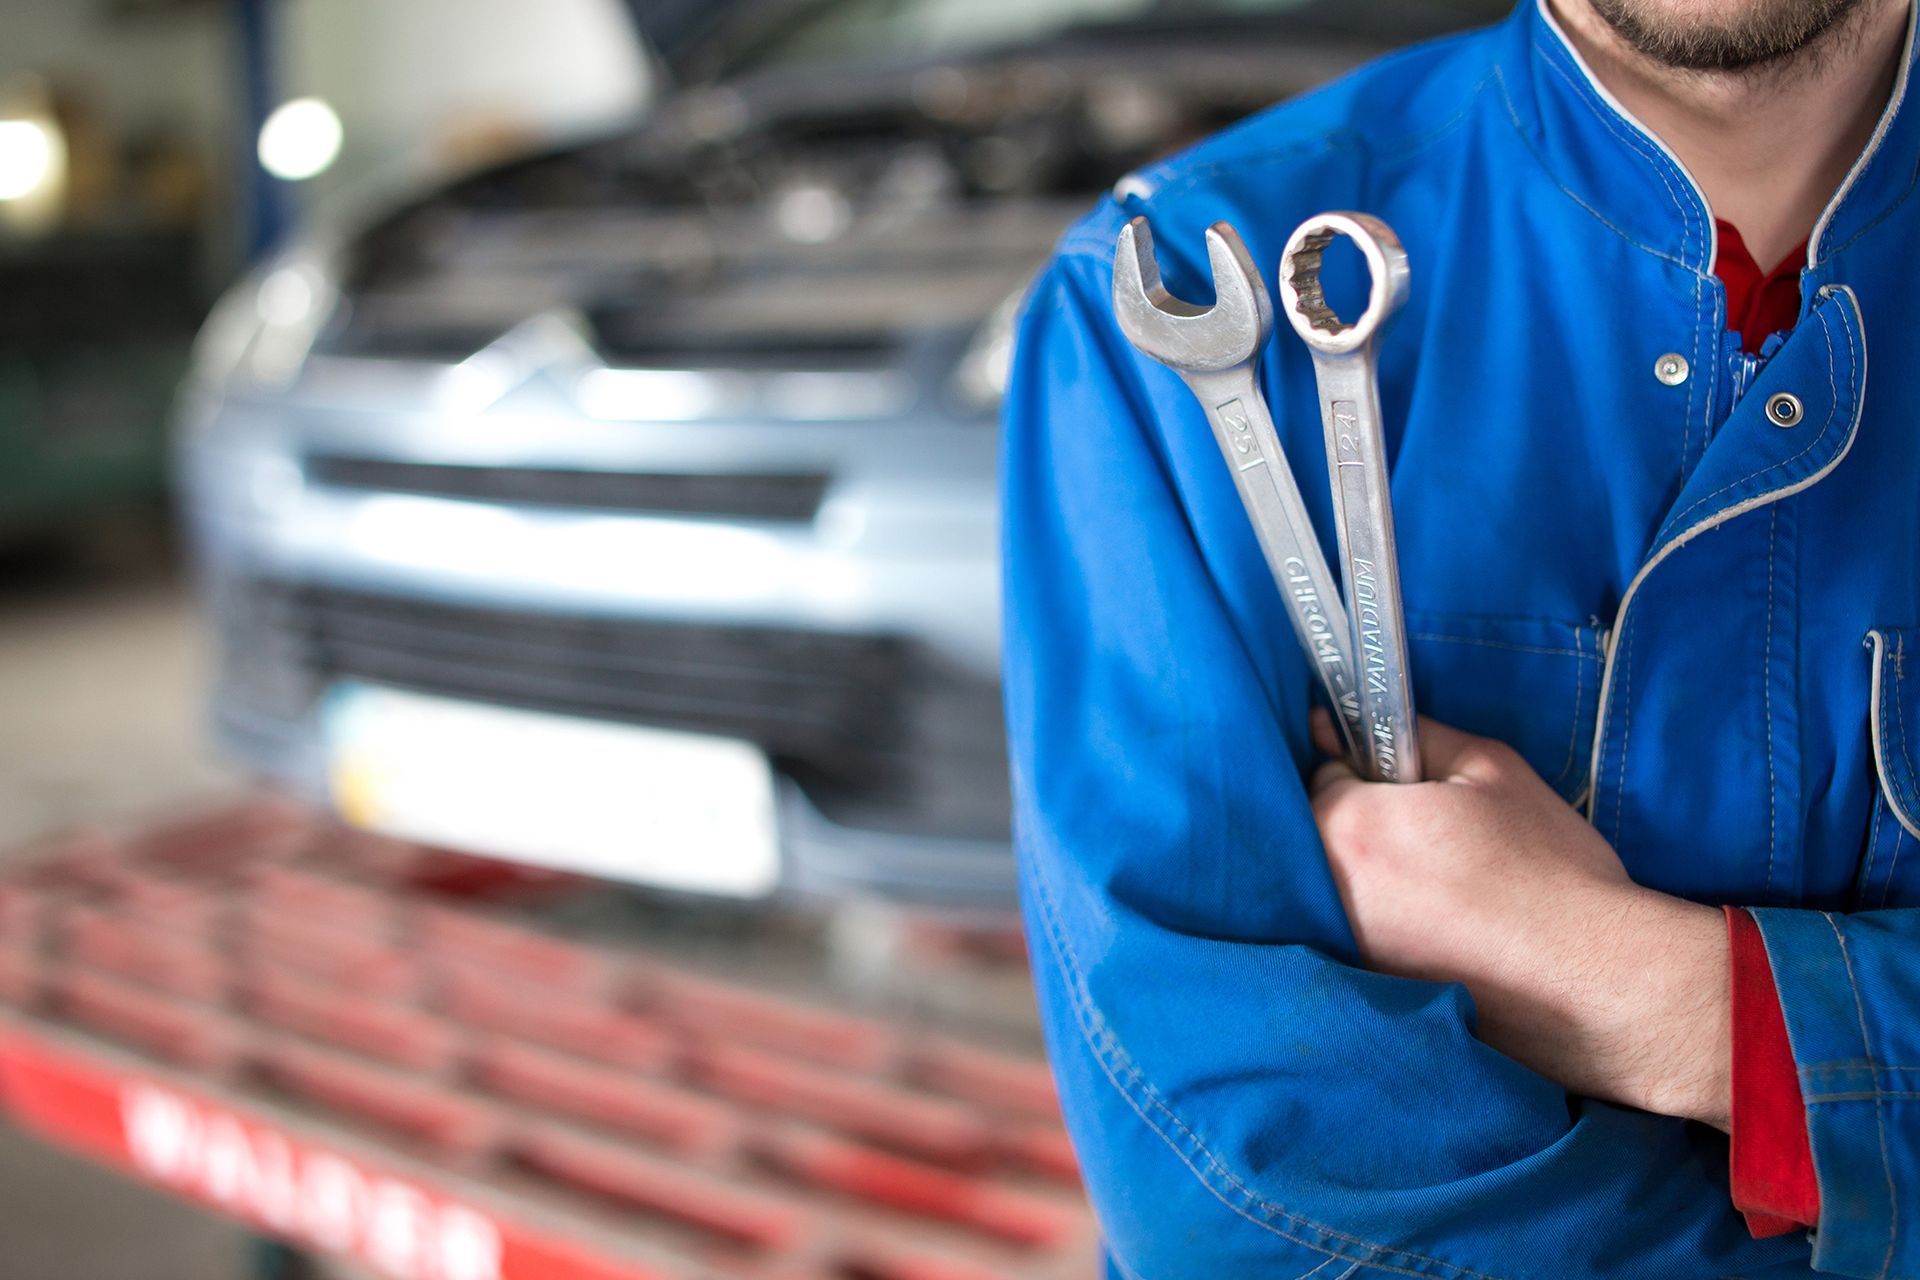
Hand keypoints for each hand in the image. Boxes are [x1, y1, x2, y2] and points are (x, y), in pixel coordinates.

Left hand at [1309, 711, 1731, 1128]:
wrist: (1594, 978)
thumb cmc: (1548, 867)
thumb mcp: (1489, 770)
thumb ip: (1413, 736)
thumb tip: (1341, 722)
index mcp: (1351, 827)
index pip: (1325, 776)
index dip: (1371, 773)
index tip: (1413, 788)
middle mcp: (1329, 891)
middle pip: (1321, 835)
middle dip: (1364, 824)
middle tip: (1435, 837)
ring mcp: (1345, 948)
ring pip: (1336, 887)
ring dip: (1373, 877)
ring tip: (1445, 885)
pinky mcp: (1370, 992)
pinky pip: (1358, 935)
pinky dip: (1389, 924)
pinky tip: (1442, 928)